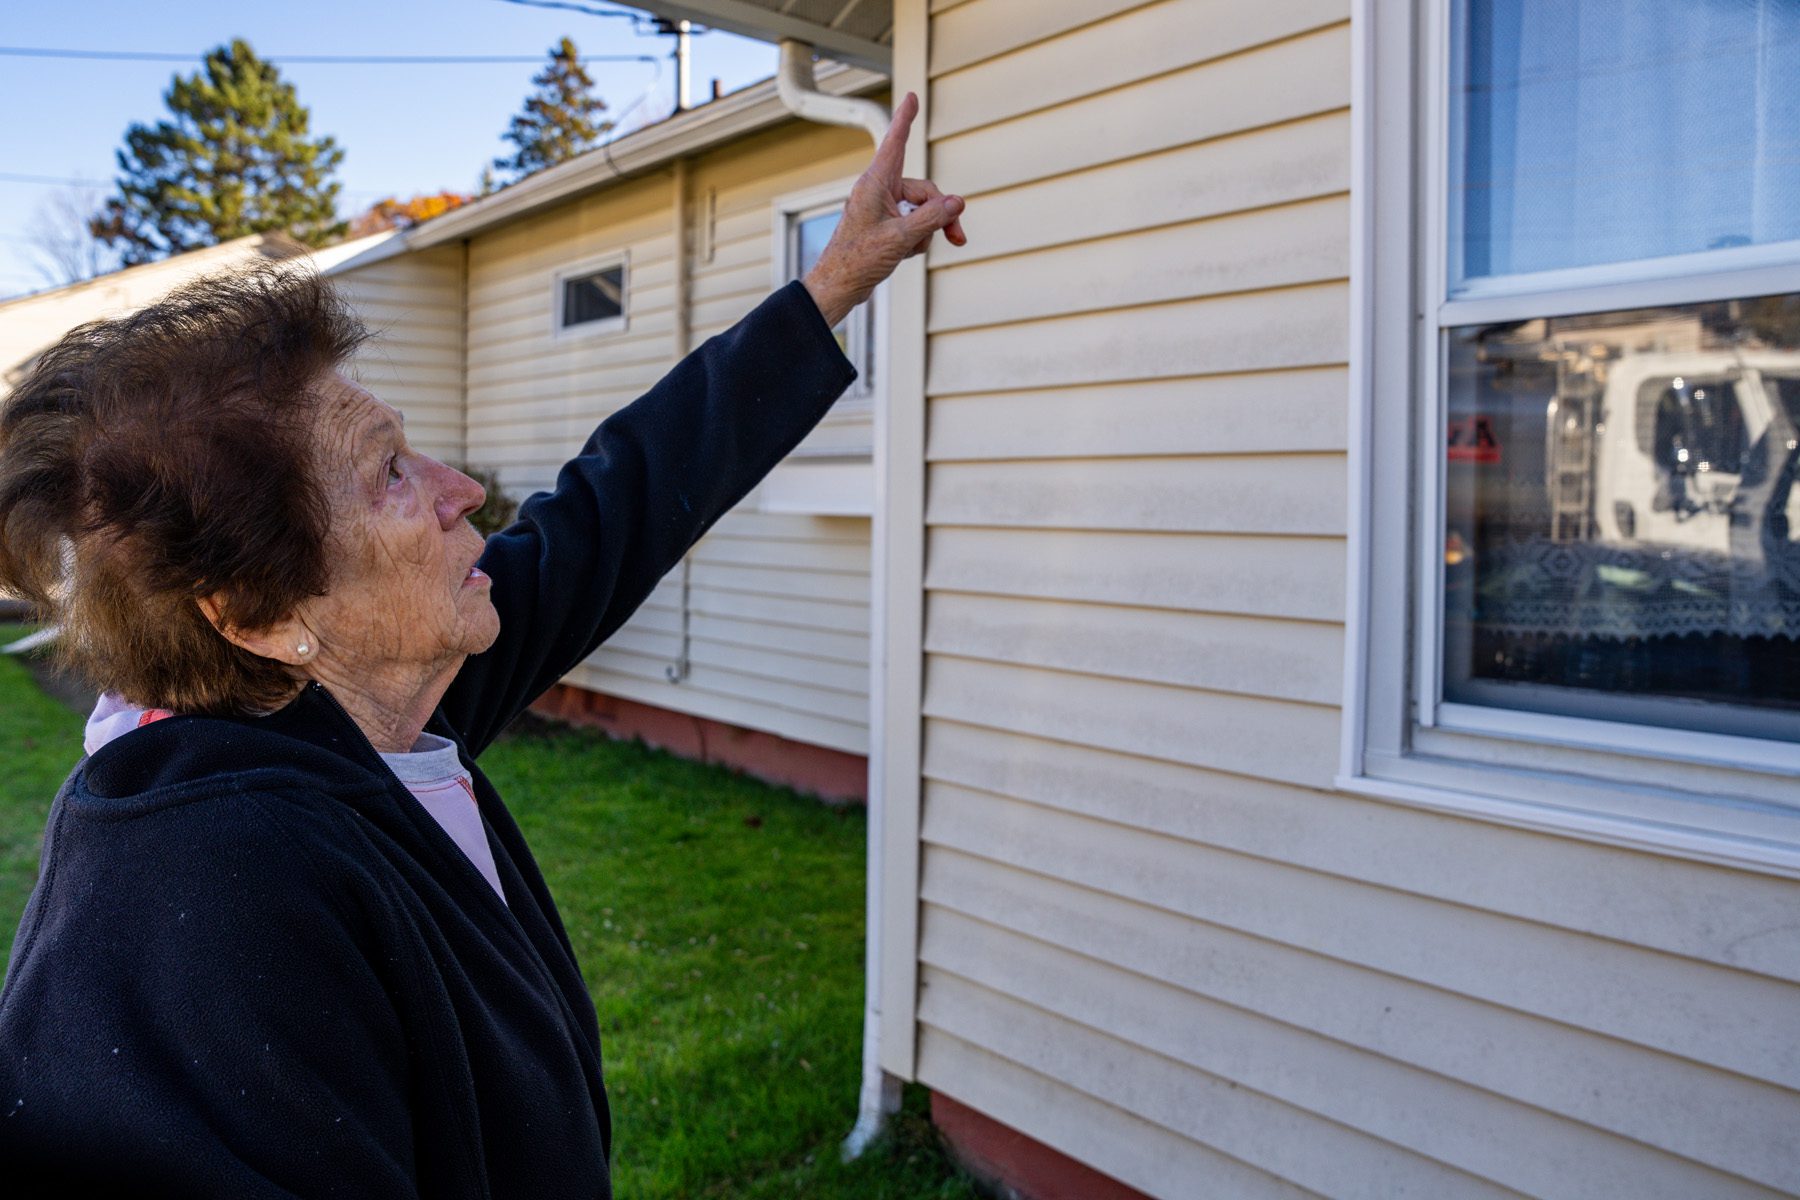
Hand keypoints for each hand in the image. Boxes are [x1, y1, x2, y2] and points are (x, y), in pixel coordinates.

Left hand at [801, 92, 966, 326]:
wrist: (839, 287)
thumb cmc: (859, 260)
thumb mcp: (901, 239)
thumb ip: (932, 218)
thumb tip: (957, 202)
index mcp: (875, 184)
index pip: (895, 143)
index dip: (905, 119)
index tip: (912, 97)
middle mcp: (878, 192)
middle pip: (924, 191)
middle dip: (941, 213)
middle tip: (958, 237)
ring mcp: (882, 210)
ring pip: (922, 210)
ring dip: (927, 231)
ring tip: (913, 250)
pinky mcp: (885, 227)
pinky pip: (913, 225)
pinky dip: (916, 239)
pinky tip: (904, 255)